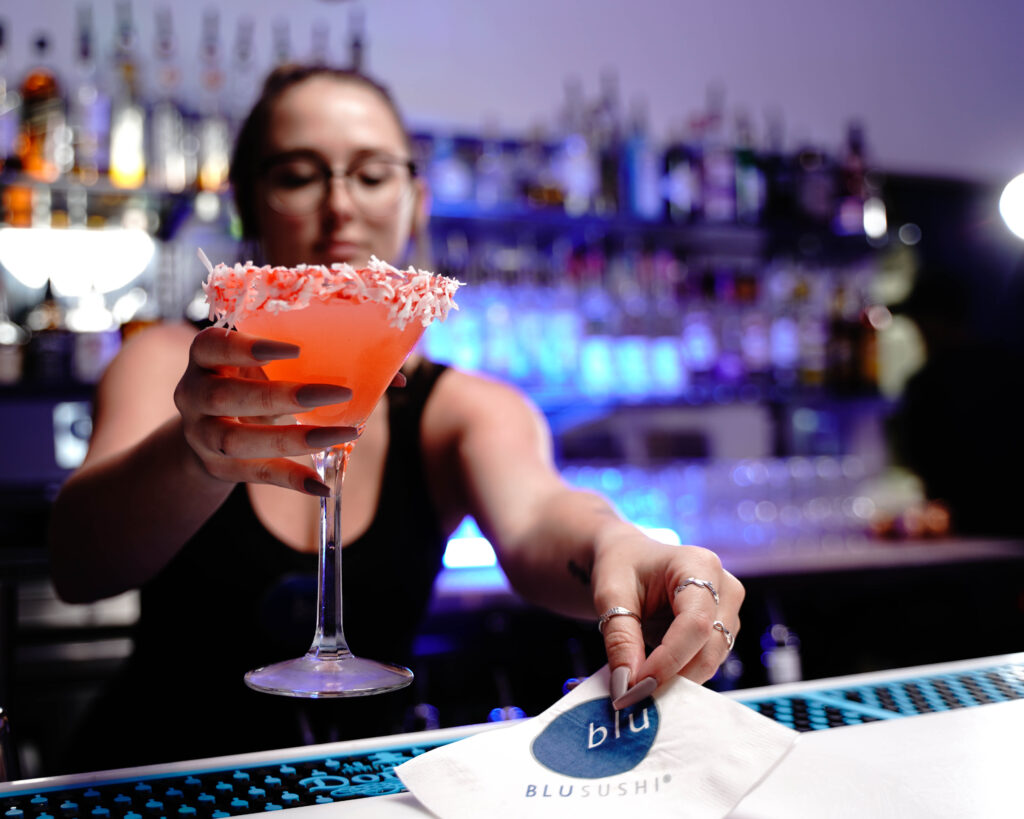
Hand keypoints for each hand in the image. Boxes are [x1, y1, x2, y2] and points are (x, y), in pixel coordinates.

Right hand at [174, 327, 357, 494]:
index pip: (213, 346)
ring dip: (293, 439)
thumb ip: (297, 361)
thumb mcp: (257, 366)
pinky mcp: (217, 467)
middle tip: (340, 393)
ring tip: (344, 433)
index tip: (296, 349)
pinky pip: (254, 474)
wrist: (209, 432)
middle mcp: (193, 394)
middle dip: (284, 396)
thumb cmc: (246, 384)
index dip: (248, 348)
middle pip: (226, 396)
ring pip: (236, 440)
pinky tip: (321, 484)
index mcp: (204, 358)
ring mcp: (200, 434)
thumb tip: (380, 369)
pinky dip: (290, 479)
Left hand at [591, 529, 743, 707]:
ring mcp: (729, 610)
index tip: (638, 685)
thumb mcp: (610, 595)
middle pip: (711, 646)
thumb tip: (627, 686)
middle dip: (673, 676)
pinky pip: (706, 661)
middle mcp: (725, 587)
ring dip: (676, 678)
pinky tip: (652, 673)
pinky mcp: (723, 630)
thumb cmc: (621, 566)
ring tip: (638, 683)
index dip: (670, 659)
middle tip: (634, 695)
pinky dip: (680, 674)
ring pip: (711, 660)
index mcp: (700, 564)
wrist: (629, 558)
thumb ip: (620, 639)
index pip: (696, 623)